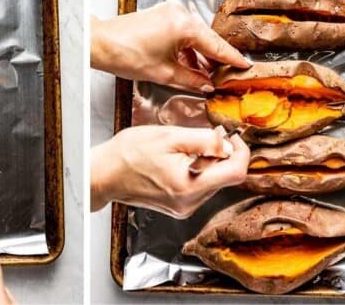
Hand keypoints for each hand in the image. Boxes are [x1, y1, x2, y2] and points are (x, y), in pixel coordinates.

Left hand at [91, 2, 250, 92]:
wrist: (99, 43)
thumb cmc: (126, 55)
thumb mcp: (164, 73)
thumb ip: (191, 79)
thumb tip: (207, 85)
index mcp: (185, 25)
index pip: (216, 45)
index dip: (232, 59)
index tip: (245, 66)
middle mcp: (180, 14)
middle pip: (207, 39)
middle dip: (217, 58)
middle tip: (229, 74)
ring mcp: (171, 12)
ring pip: (195, 36)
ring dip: (201, 54)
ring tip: (210, 74)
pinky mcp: (162, 15)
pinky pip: (183, 32)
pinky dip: (188, 48)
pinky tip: (192, 64)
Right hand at [91, 125, 249, 218]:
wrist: (103, 174)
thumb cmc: (128, 154)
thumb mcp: (169, 136)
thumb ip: (203, 140)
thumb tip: (228, 143)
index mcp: (190, 186)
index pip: (236, 173)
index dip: (241, 151)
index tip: (232, 136)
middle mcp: (190, 203)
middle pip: (225, 177)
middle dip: (221, 154)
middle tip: (203, 136)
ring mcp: (184, 207)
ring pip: (213, 181)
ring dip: (208, 162)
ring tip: (184, 149)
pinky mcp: (178, 206)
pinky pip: (200, 186)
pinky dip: (197, 171)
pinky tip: (178, 161)